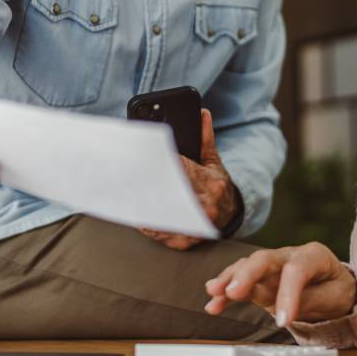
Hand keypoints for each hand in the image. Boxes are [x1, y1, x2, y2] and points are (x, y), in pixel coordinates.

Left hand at [139, 108, 238, 250]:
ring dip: (143, 206)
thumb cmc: (216, 187)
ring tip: (128, 194)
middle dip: (148, 185)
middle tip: (129, 176)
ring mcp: (194, 228)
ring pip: (160, 216)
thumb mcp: (213, 162)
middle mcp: (205, 207)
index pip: (181, 170)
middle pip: (167, 195)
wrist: (228, 215)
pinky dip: (145, 223)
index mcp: (211, 184)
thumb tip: (203, 114)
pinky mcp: (183, 242)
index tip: (146, 158)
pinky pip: (158, 232)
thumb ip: (205, 138)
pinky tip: (135, 213)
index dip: (162, 164)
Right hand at [204, 243, 356, 327]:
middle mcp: (289, 255)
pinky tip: (213, 304)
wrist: (335, 288)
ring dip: (229, 279)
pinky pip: (240, 283)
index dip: (288, 295)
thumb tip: (286, 308)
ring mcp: (272, 266)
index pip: (297, 270)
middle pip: (265, 259)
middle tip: (233, 292)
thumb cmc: (336, 291)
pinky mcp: (259, 280)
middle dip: (247, 274)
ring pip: (247, 266)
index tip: (283, 322)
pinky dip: (226, 293)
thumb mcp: (335, 297)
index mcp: (313, 255)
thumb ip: (311, 300)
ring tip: (214, 292)